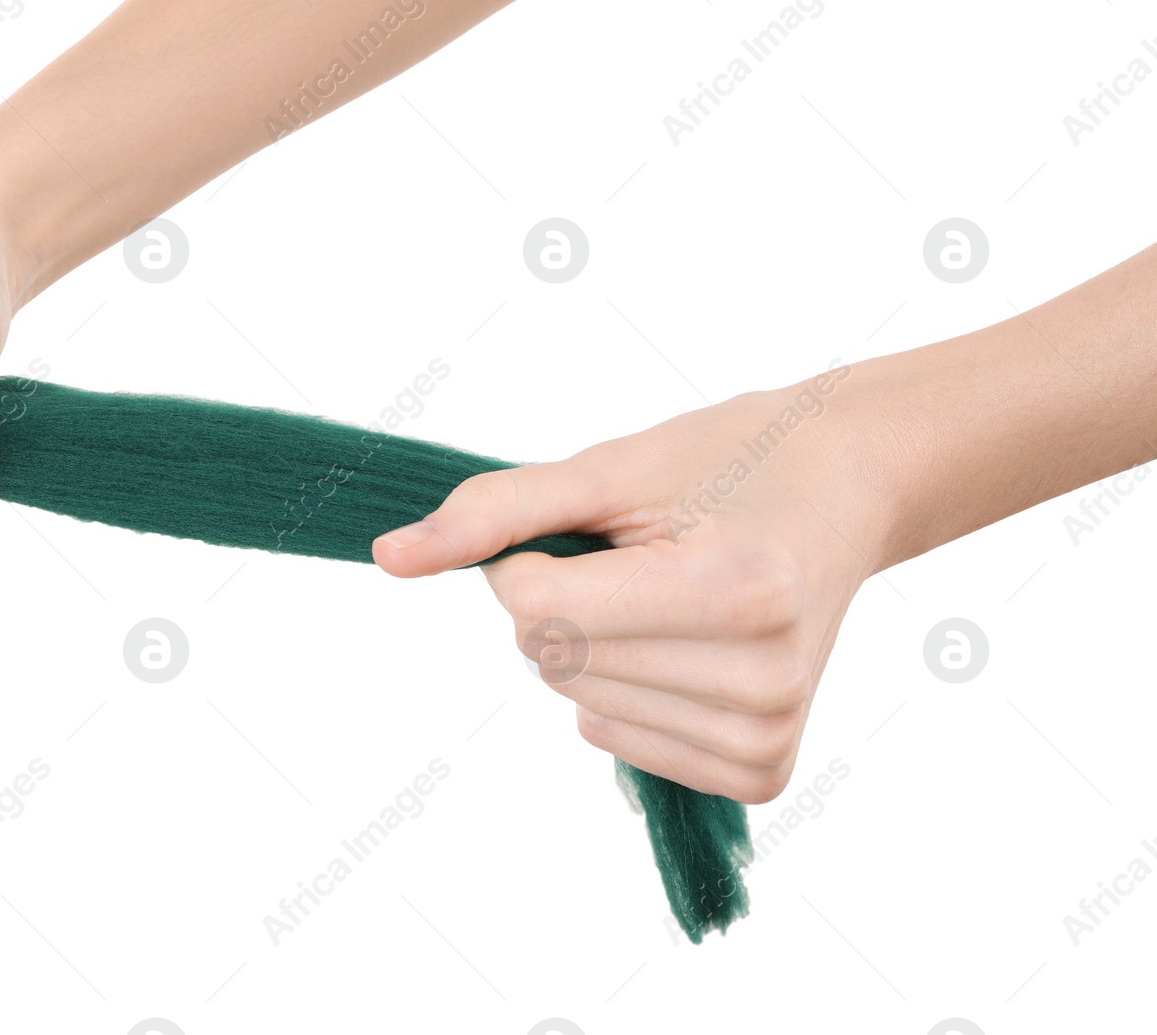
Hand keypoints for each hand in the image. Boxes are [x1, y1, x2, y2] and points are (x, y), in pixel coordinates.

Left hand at [372, 366, 885, 802]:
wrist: (842, 487)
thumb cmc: (727, 461)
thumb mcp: (609, 467)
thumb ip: (494, 512)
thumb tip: (387, 557)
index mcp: (737, 589)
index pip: (537, 608)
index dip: (528, 560)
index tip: (592, 529)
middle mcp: (762, 674)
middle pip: (552, 658)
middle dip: (563, 602)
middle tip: (650, 557)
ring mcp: (767, 732)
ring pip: (578, 703)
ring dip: (594, 648)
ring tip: (678, 595)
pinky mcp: (763, 769)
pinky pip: (619, 744)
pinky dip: (623, 695)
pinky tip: (685, 649)